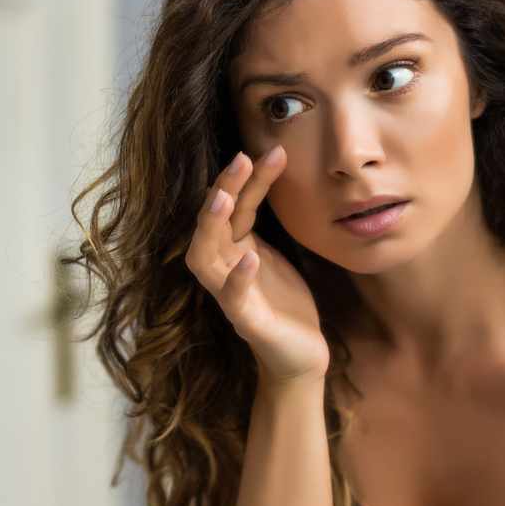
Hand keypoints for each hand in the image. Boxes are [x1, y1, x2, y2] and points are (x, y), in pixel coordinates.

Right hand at [185, 146, 328, 385]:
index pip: (235, 206)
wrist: (299, 354)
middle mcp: (224, 267)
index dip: (248, 178)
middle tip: (241, 159)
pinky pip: (233, 298)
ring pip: (204, 257)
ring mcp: (229, 295)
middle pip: (211, 222)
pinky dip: (238, 277)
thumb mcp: (274, 252)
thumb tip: (267, 171)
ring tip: (224, 199)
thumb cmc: (284, 301)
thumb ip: (261, 221)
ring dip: (211, 227)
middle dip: (223, 189)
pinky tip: (249, 257)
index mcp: (233, 248)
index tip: (272, 151)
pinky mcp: (245, 322)